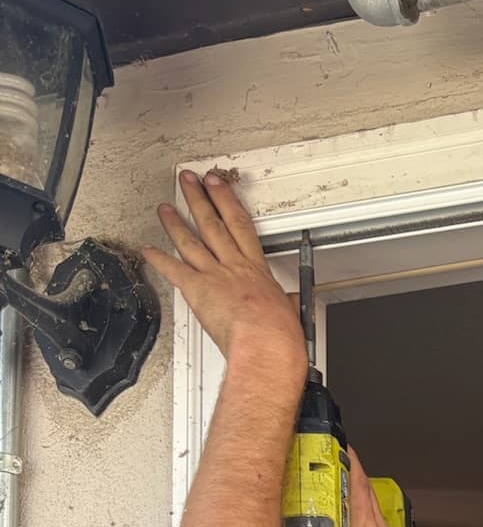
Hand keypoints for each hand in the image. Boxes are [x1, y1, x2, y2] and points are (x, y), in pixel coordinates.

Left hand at [144, 171, 306, 373]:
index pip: (240, 225)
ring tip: (165, 209)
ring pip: (191, 242)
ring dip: (175, 222)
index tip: (218, 187)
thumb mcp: (290, 312)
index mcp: (256, 270)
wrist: (265, 346)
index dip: (226, 201)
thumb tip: (289, 305)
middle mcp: (233, 267)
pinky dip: (158, 260)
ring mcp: (214, 276)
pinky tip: (148, 251)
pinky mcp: (197, 291)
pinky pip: (173, 271)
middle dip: (200, 198)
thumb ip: (284, 302)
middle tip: (189, 181)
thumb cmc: (280, 336)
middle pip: (213, 224)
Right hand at [305, 450, 401, 526]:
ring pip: (369, 502)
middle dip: (347, 468)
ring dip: (352, 485)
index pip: (359, 489)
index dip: (349, 463)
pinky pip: (370, 516)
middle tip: (329, 453)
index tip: (337, 446)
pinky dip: (357, 503)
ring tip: (333, 473)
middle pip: (364, 490)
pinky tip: (343, 505)